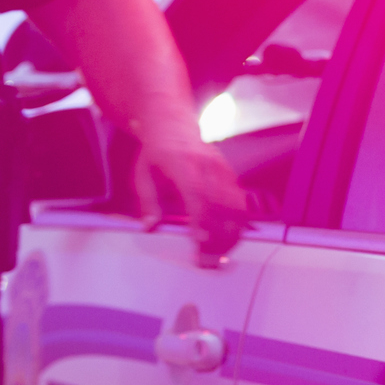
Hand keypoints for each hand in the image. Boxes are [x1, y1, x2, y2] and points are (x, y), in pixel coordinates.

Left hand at [133, 130, 248, 264]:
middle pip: (219, 204)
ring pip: (235, 205)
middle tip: (209, 259)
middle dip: (217, 235)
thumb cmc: (157, 151)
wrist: (174, 125)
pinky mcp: (230, 174)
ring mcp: (222, 169)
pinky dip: (239, 223)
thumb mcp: (143, 174)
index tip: (200, 241)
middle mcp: (206, 165)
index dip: (201, 219)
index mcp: (182, 163)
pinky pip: (241, 201)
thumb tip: (149, 225)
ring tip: (221, 255)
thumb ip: (148, 201)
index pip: (197, 193)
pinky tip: (231, 239)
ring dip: (230, 233)